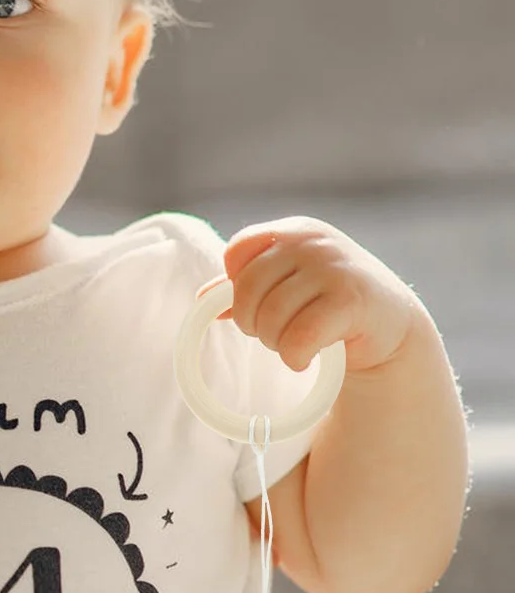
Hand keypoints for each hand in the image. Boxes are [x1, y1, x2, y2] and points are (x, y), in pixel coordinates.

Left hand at [221, 218, 420, 374]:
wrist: (390, 325)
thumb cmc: (330, 302)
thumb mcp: (288, 285)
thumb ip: (247, 287)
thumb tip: (203, 298)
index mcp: (293, 232)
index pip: (236, 251)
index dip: (238, 286)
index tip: (261, 304)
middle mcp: (313, 242)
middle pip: (246, 289)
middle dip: (253, 322)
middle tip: (277, 333)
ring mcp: (333, 268)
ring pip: (269, 317)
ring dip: (275, 343)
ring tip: (295, 344)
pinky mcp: (350, 300)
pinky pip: (297, 338)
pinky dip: (293, 358)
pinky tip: (304, 360)